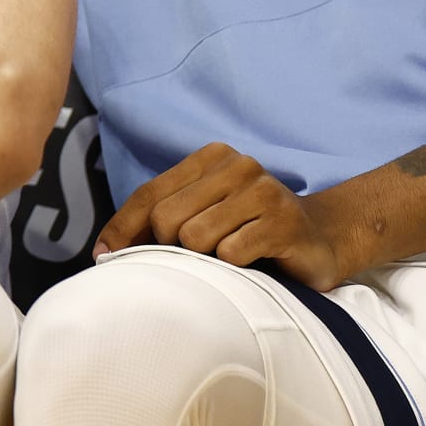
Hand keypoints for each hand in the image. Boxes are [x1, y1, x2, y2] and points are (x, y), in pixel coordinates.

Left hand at [96, 142, 347, 289]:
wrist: (321, 240)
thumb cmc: (251, 230)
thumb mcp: (205, 215)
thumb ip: (160, 220)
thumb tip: (104, 249)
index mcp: (211, 157)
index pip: (150, 193)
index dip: (123, 227)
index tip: (104, 256)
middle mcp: (237, 165)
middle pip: (167, 218)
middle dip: (170, 248)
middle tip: (198, 258)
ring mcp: (263, 190)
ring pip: (196, 237)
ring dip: (206, 259)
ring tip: (229, 257)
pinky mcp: (283, 221)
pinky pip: (231, 254)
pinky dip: (234, 268)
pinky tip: (254, 262)